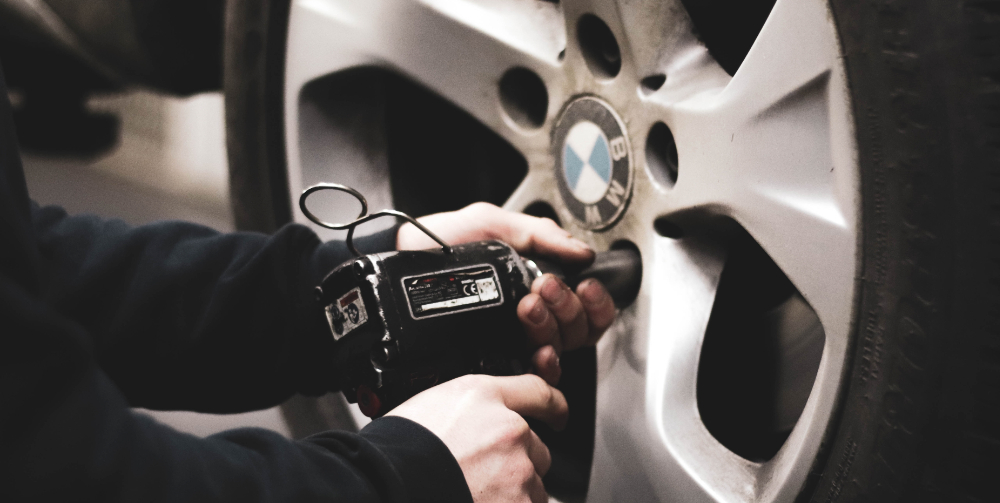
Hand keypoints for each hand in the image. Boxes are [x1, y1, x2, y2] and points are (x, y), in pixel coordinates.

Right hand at [388, 374, 567, 502]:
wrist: (383, 486)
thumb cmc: (395, 453)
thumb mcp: (427, 408)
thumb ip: (465, 413)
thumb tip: (475, 426)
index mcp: (483, 397)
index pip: (536, 391)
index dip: (552, 405)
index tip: (557, 414)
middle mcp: (508, 429)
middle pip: (536, 447)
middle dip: (518, 463)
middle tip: (481, 477)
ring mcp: (518, 471)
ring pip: (534, 485)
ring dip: (515, 493)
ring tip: (474, 496)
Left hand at [397, 203, 617, 383]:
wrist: (401, 259)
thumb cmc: (442, 241)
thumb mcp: (493, 224)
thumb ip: (540, 234)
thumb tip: (583, 251)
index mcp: (536, 285)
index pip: (585, 307)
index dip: (595, 300)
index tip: (584, 284)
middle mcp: (530, 318)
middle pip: (578, 330)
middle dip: (568, 306)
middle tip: (544, 285)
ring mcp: (513, 341)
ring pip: (560, 349)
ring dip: (552, 326)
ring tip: (528, 304)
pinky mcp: (493, 360)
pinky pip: (534, 375)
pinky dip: (545, 363)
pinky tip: (537, 349)